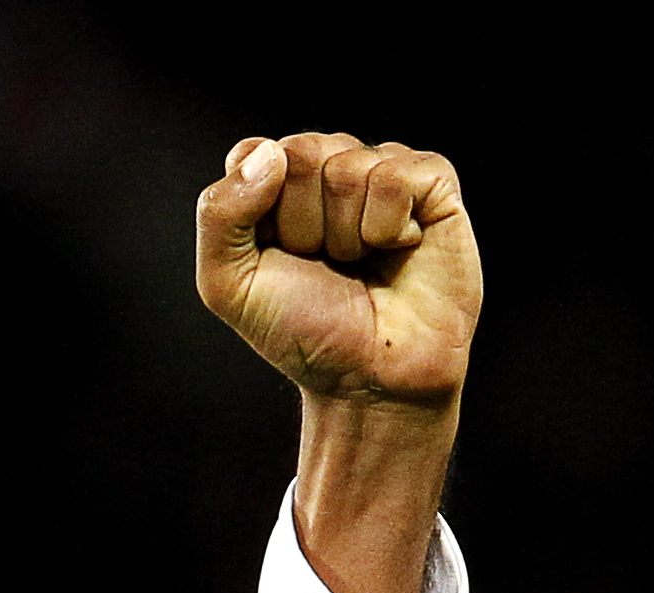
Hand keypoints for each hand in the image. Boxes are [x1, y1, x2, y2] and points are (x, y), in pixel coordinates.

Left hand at [197, 134, 477, 411]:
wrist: (368, 379)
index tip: (276, 255)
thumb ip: (219, 215)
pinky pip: (399, 176)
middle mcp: (332, 169)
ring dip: (347, 234)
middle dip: (303, 224)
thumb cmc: (303, 332)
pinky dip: (389, 226)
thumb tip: (269, 152)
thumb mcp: (229, 285)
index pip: (255, 153)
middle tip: (324, 265)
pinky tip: (399, 250)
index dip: (259, 211)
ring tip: (361, 264)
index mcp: (279, 185)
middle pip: (302, 152)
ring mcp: (384, 173)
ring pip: (351, 166)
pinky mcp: (434, 185)